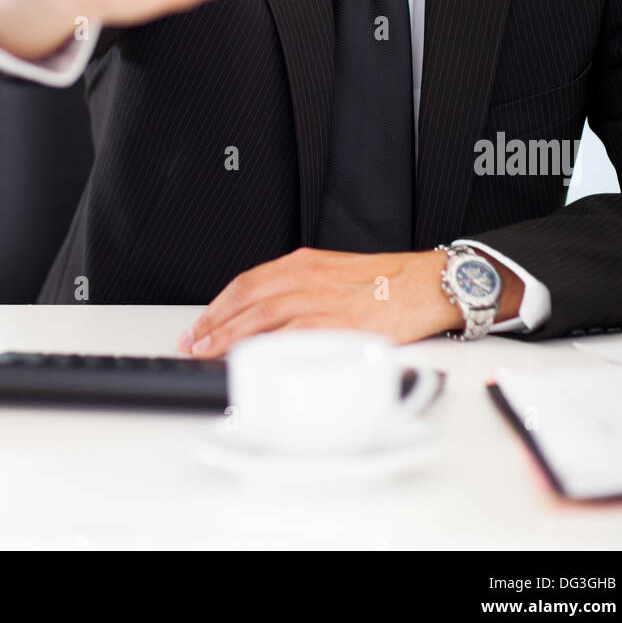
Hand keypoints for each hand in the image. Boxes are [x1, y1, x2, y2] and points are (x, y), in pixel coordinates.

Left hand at [177, 248, 465, 357]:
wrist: (428, 283)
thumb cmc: (388, 284)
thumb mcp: (336, 274)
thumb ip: (303, 291)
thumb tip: (267, 320)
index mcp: (305, 263)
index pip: (247, 282)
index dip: (218, 305)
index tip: (199, 325)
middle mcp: (309, 276)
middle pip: (248, 298)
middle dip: (214, 323)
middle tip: (192, 343)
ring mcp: (323, 298)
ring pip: (264, 314)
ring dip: (231, 336)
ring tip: (209, 354)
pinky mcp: (341, 322)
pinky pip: (296, 333)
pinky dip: (270, 347)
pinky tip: (254, 359)